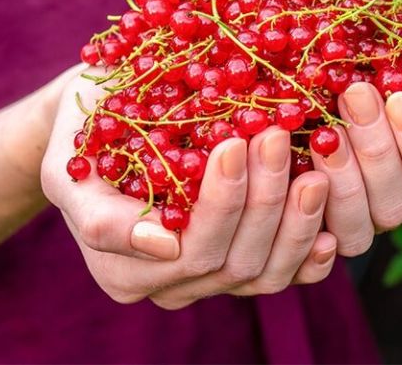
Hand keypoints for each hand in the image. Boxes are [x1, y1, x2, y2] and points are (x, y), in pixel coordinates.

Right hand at [41, 72, 336, 308]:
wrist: (106, 116)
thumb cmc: (84, 130)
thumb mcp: (71, 162)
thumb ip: (101, 214)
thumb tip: (161, 245)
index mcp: (124, 269)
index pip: (190, 249)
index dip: (221, 202)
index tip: (235, 143)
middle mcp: (169, 285)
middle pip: (234, 261)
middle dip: (263, 200)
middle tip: (278, 138)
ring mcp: (212, 279)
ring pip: (266, 273)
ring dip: (297, 222)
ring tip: (315, 170)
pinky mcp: (245, 262)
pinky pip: (285, 275)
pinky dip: (311, 255)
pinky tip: (330, 227)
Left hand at [310, 82, 401, 255]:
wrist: (337, 73)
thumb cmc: (391, 79)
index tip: (401, 99)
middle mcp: (393, 206)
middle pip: (395, 203)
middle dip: (376, 148)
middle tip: (357, 94)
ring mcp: (353, 221)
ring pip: (354, 219)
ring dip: (342, 172)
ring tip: (329, 125)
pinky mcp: (314, 224)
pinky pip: (313, 228)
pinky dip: (308, 195)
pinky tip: (303, 151)